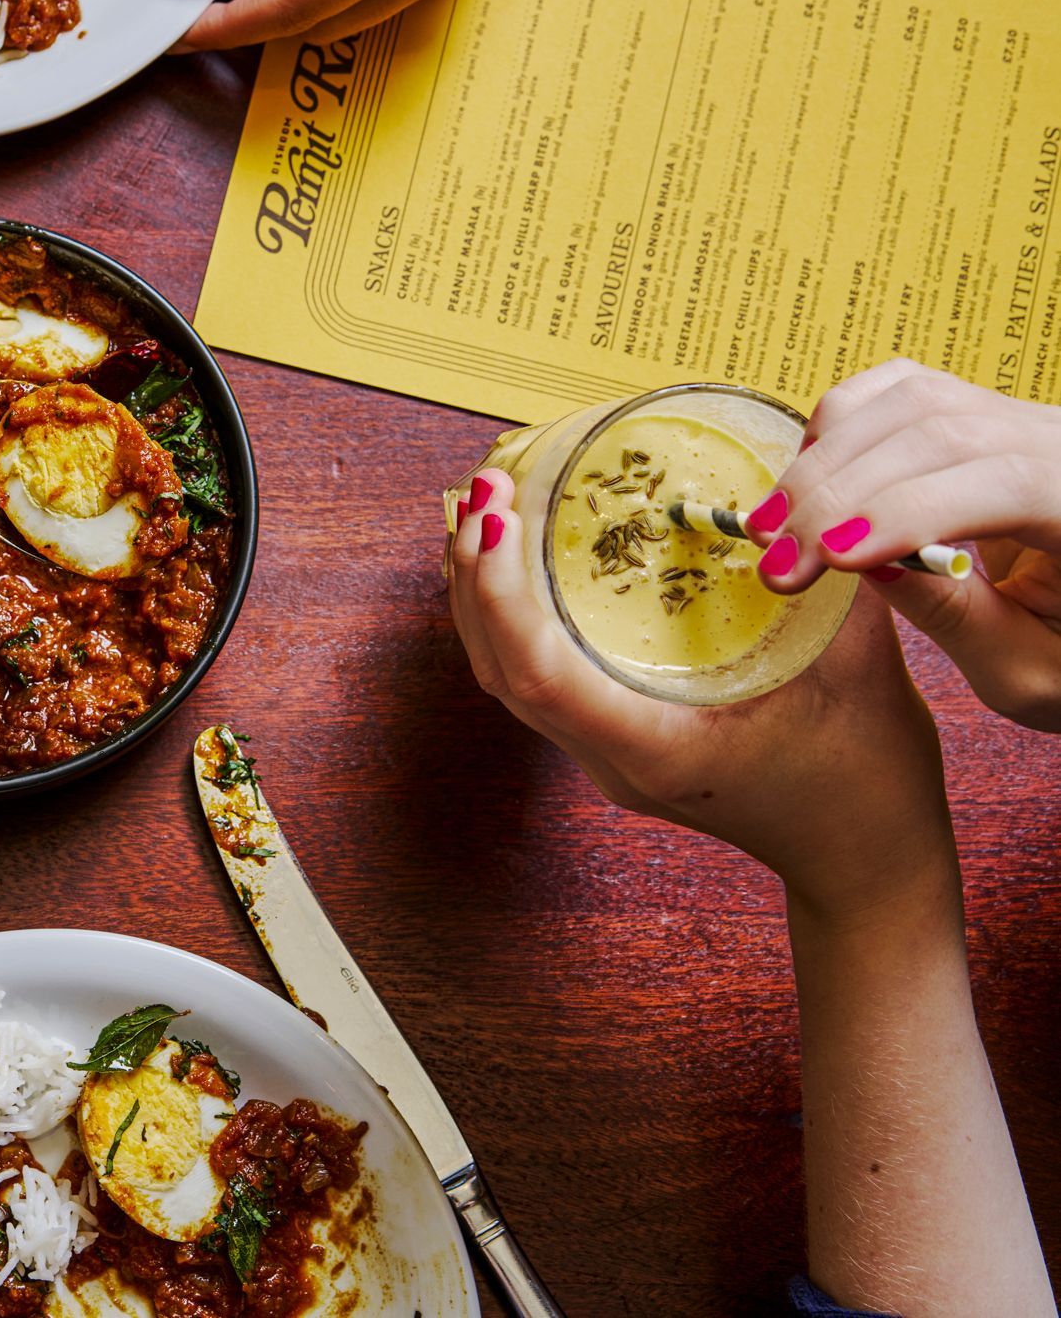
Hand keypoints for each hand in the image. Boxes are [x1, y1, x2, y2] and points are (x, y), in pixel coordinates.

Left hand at [447, 468, 953, 926]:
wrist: (865, 864)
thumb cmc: (869, 776)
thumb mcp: (861, 665)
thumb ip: (826, 575)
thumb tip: (798, 487)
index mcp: (656, 747)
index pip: (538, 671)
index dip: (502, 591)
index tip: (499, 512)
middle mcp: (612, 757)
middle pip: (501, 667)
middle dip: (478, 573)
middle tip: (487, 484)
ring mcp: (604, 756)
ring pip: (506, 673)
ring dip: (484, 591)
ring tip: (486, 505)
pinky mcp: (612, 742)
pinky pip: (534, 675)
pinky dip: (512, 615)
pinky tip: (521, 559)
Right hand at [753, 359, 1060, 730]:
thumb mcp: (1027, 667)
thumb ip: (954, 615)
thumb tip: (865, 564)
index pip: (1006, 482)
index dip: (908, 513)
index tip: (827, 560)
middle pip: (941, 431)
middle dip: (841, 493)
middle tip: (776, 560)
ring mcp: (1025, 419)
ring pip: (912, 398)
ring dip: (826, 459)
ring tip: (773, 525)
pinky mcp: (984, 413)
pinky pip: (904, 389)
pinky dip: (842, 424)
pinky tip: (809, 478)